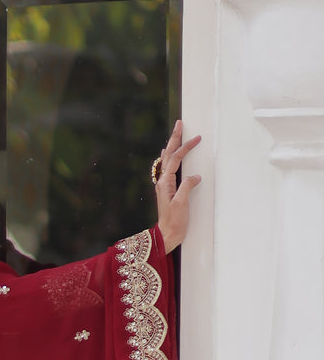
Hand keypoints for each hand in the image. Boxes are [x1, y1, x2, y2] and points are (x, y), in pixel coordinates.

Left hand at [154, 121, 201, 252]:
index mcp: (165, 183)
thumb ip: (187, 187)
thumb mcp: (181, 204)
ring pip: (167, 160)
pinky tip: (170, 156)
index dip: (185, 147)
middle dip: (175, 139)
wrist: (167, 235)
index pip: (175, 159)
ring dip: (172, 146)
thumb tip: (195, 176)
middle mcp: (163, 182)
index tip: (196, 138)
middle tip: (179, 124)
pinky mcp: (168, 190)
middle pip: (168, 155)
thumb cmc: (174, 222)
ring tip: (176, 134)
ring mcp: (164, 185)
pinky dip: (170, 158)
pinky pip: (168, 168)